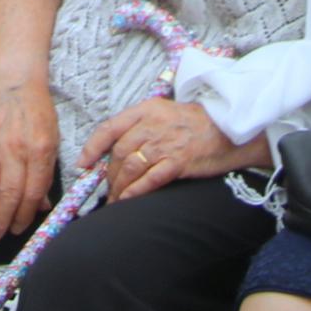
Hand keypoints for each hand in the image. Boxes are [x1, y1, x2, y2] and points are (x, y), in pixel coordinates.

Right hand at [0, 77, 61, 242]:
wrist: (16, 78)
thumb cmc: (37, 110)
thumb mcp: (51, 140)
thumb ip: (46, 173)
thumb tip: (41, 206)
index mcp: (38, 151)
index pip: (31, 193)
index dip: (24, 216)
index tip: (18, 231)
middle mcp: (14, 150)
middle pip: (7, 195)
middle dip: (0, 223)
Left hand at [78, 97, 251, 204]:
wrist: (228, 128)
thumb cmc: (194, 122)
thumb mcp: (164, 112)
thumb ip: (141, 126)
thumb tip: (117, 149)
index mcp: (146, 110)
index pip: (109, 128)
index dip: (92, 148)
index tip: (83, 164)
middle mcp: (152, 125)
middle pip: (119, 153)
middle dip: (109, 175)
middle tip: (108, 189)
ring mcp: (165, 144)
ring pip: (130, 168)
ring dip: (119, 187)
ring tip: (116, 200)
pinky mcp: (177, 163)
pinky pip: (148, 181)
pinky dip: (135, 192)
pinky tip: (128, 200)